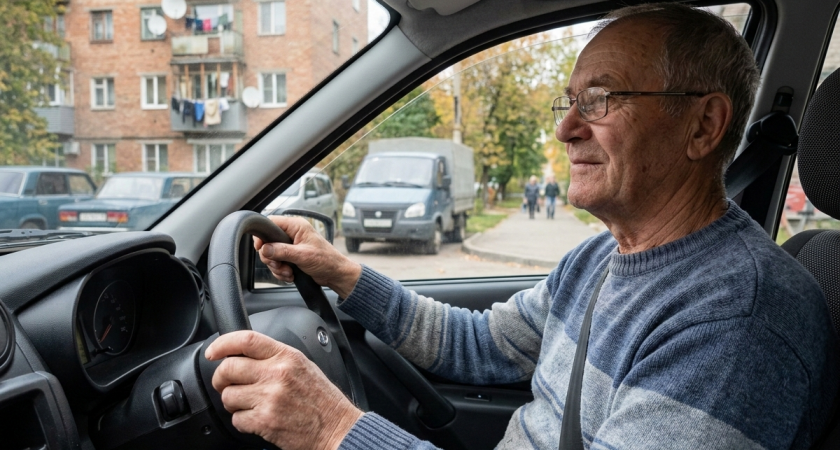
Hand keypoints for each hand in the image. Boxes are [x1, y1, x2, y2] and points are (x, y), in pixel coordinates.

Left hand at [206, 330, 362, 449]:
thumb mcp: (303, 366)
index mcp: (287, 356)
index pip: (246, 340)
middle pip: (229, 368)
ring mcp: (269, 398)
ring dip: (232, 403)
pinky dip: (242, 421)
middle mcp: (277, 374)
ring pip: (228, 396)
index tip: (213, 352)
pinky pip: (236, 419)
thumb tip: (244, 356)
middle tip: (225, 384)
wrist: (336, 428)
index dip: (222, 344)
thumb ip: (276, 357)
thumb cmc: (322, 400)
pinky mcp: (265, 421)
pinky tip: (257, 419)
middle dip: (220, 378)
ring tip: (247, 405)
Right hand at [254, 215, 361, 297]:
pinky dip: (281, 272)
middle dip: (271, 258)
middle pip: (268, 242)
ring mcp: (290, 246)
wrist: (335, 274)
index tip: (260, 248)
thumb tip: (265, 248)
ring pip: (271, 255)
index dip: (263, 235)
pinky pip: (277, 263)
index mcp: (296, 226)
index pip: (271, 223)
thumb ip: (282, 251)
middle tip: (280, 265)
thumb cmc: (326, 260)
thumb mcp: (302, 255)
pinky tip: (291, 275)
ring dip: (277, 267)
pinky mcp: (290, 256)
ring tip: (289, 272)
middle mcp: (292, 234)